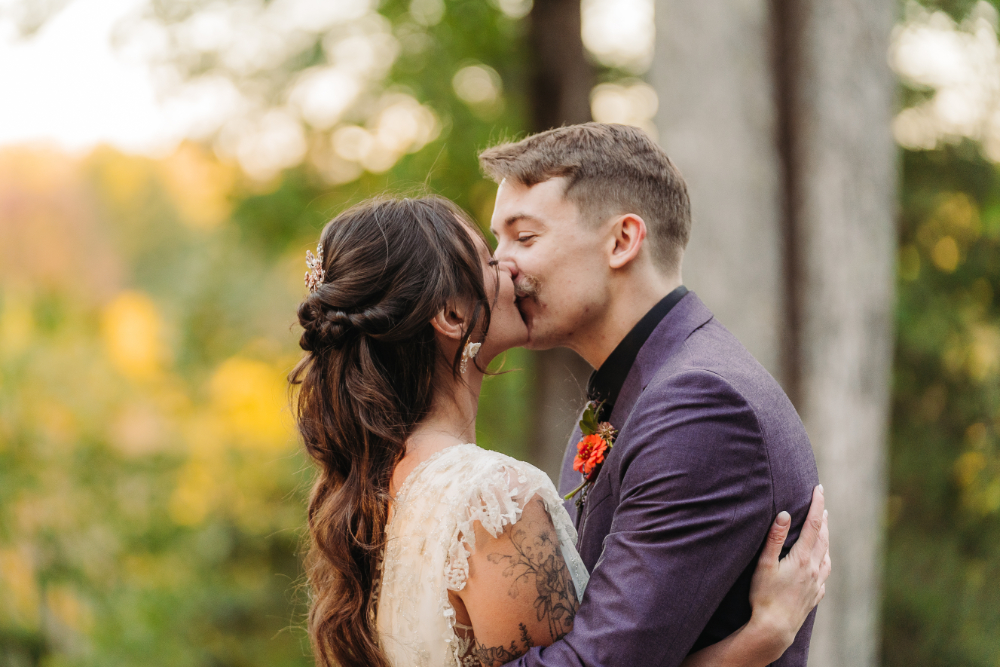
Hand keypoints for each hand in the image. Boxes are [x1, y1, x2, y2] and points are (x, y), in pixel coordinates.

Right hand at [748, 485, 830, 652]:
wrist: (775, 628)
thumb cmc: (764, 596)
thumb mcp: (764, 565)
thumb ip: (774, 538)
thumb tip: (785, 515)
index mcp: (802, 558)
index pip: (814, 525)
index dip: (817, 505)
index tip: (819, 489)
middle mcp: (814, 569)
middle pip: (823, 537)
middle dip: (823, 518)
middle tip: (822, 503)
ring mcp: (817, 583)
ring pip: (826, 553)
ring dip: (826, 537)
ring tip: (823, 526)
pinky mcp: (816, 594)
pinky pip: (825, 570)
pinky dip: (825, 557)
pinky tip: (821, 558)